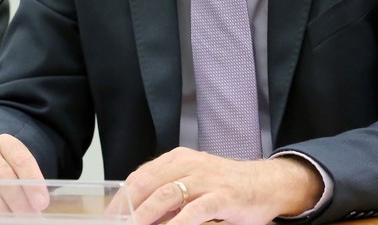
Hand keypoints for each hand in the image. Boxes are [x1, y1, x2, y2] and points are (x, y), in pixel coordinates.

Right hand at [0, 134, 48, 212]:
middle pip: (3, 175)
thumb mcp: (15, 169)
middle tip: (26, 216)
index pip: (21, 159)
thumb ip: (25, 183)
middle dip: (17, 199)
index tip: (41, 203)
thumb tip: (37, 207)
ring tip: (9, 220)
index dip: (33, 182)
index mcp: (4, 143)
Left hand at [110, 147, 323, 224]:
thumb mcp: (194, 181)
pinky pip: (194, 210)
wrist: (267, 183)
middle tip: (117, 224)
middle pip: (148, 183)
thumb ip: (170, 191)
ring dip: (146, 214)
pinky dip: (178, 223)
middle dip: (128, 207)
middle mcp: (190, 164)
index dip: (122, 197)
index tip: (110, 215)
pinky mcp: (222, 196)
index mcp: (179, 159)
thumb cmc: (228, 186)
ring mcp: (206, 179)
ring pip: (166, 194)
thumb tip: (141, 212)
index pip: (142, 175)